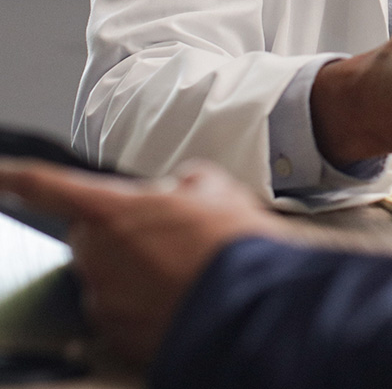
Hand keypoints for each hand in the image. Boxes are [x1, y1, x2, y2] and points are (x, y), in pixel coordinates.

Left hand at [0, 158, 280, 366]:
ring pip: (107, 273)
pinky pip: (121, 309)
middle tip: (167, 232)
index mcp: (115, 212)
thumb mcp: (219, 189)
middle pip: (90, 235)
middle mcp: (98, 256)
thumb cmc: (232, 245)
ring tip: (185, 267)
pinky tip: (181, 293)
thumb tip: (185, 187)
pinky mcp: (117, 335)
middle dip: (120, 230)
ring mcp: (105, 299)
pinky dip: (144, 301)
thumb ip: (188, 181)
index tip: (1, 172)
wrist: (250, 306)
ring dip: (136, 267)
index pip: (51, 187)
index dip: (19, 176)